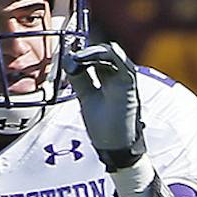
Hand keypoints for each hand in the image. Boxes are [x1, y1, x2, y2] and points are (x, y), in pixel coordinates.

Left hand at [67, 41, 145, 173]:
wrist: (114, 147)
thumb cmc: (103, 127)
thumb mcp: (85, 98)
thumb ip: (79, 79)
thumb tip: (69, 59)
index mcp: (106, 79)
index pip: (94, 56)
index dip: (81, 51)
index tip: (67, 50)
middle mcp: (116, 76)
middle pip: (101, 52)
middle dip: (84, 50)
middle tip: (70, 56)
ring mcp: (124, 78)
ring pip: (111, 53)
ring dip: (92, 52)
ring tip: (78, 58)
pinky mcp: (130, 84)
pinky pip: (122, 63)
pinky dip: (107, 54)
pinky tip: (91, 56)